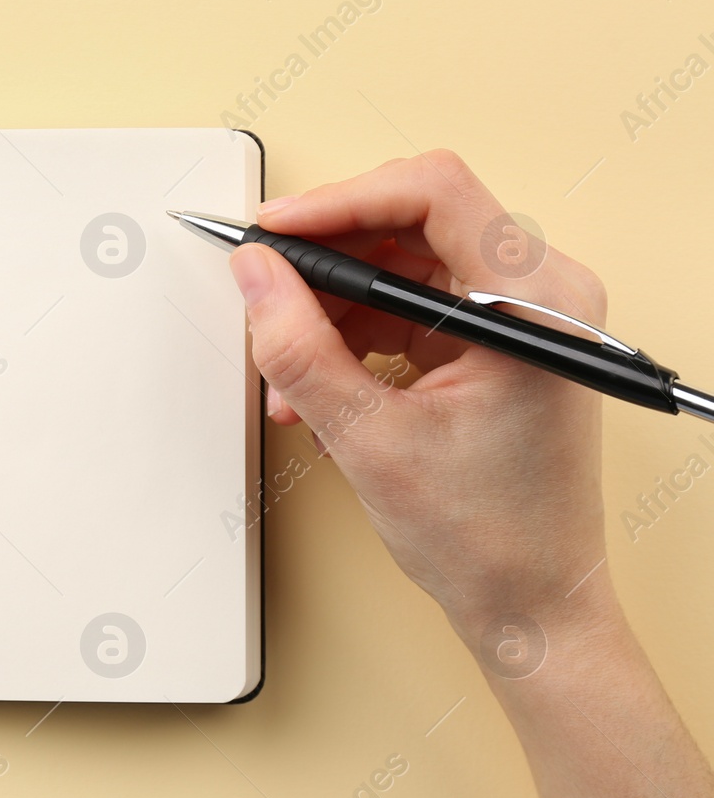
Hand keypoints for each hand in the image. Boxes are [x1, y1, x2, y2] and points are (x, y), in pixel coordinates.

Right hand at [232, 150, 613, 635]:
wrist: (531, 602)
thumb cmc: (491, 537)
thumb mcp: (369, 439)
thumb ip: (300, 348)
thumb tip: (255, 276)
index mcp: (536, 305)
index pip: (433, 194)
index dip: (339, 201)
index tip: (274, 230)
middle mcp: (542, 296)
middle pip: (414, 223)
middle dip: (328, 262)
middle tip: (266, 289)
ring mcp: (521, 318)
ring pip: (404, 266)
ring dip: (334, 308)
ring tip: (289, 372)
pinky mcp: (497, 341)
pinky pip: (412, 306)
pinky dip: (356, 335)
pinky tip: (319, 385)